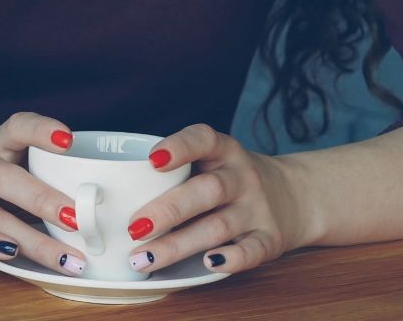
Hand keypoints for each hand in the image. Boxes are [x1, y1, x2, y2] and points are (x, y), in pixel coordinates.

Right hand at [0, 112, 87, 274]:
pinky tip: (13, 254)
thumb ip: (36, 167)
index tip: (68, 139)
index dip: (41, 130)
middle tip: (78, 217)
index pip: (16, 128)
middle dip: (44, 199)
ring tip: (69, 259)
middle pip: (7, 178)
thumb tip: (100, 195)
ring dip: (35, 240)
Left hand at [124, 124, 311, 275]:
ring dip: (179, 245)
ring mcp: (258, 208)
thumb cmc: (230, 179)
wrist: (295, 196)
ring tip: (143, 258)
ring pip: (218, 226)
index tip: (151, 160)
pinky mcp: (270, 239)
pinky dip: (231, 258)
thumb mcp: (210, 161)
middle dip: (168, 210)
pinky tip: (207, 263)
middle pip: (207, 190)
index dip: (179, 147)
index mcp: (224, 151)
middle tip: (133, 227)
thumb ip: (174, 170)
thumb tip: (107, 193)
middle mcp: (242, 177)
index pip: (203, 139)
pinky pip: (252, 250)